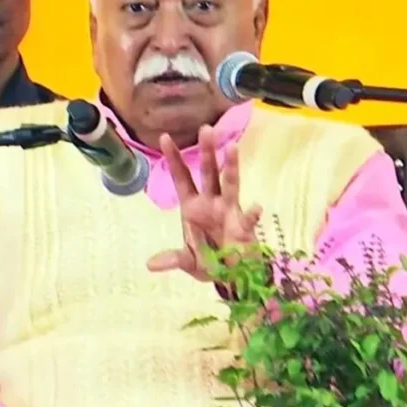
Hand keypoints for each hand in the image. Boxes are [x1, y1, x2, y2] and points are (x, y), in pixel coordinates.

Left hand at [146, 125, 261, 280]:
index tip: (164, 137)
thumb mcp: (188, 262)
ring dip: (231, 167)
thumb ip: (173, 259)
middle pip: (208, 173)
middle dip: (207, 152)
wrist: (233, 276)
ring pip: (230, 185)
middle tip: (206, 129)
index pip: (182, 178)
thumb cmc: (210, 262)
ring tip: (232, 148)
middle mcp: (212, 203)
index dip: (174, 159)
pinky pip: (247, 219)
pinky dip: (252, 215)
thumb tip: (150, 265)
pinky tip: (256, 209)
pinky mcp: (243, 227)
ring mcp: (229, 212)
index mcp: (193, 207)